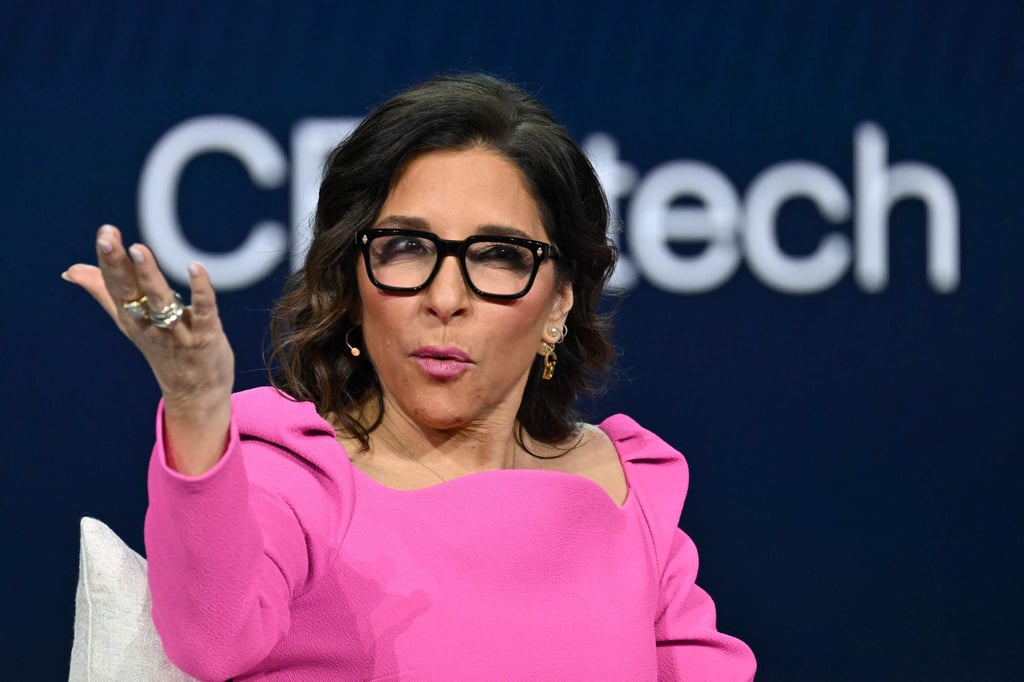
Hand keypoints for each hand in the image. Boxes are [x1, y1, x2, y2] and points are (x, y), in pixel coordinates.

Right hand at [63, 225, 234, 473]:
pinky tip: (196, 267)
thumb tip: (71, 271)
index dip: (109, 260)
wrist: (196, 395)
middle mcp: (149, 325)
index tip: (105, 233)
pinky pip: (202, 311)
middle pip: (131, 293)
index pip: (115, 286)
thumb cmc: (164, 351)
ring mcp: (177, 332)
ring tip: (139, 250)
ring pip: (161, 301)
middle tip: (108, 237)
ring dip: (149, 277)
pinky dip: (199, 290)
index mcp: (131, 318)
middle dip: (118, 265)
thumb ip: (104, 293)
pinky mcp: (206, 337)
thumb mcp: (130, 323)